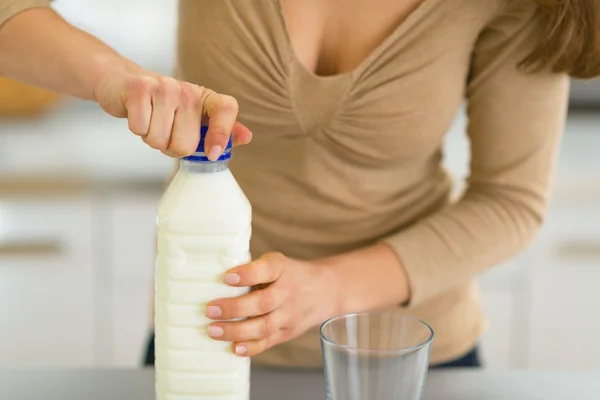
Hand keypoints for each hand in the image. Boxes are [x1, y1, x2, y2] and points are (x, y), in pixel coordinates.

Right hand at [93, 67, 251, 159]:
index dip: (222, 134)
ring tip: (152, 122)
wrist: (123, 82)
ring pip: (160, 141)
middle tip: (166, 132)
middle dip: (171, 148)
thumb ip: (220, 130)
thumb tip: (246, 136)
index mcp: (206, 98)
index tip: (211, 154)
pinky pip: (140, 130)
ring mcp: (164, 87)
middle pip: (186, 144)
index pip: (227, 109)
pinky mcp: (139, 89)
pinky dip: (137, 130)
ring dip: (153, 140)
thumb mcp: (195, 118)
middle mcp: (188, 90)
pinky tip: (139, 116)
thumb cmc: (164, 107)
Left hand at [205, 252, 337, 356]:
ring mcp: (289, 314)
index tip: (227, 277)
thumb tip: (213, 279)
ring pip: (264, 326)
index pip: (267, 269)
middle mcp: (287, 292)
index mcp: (282, 269)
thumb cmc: (290, 274)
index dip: (247, 274)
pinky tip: (235, 348)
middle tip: (209, 310)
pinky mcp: (287, 332)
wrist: (325, 290)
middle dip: (234, 308)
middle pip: (262, 303)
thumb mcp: (276, 263)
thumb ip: (252, 270)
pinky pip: (269, 342)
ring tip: (213, 330)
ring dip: (236, 331)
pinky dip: (251, 347)